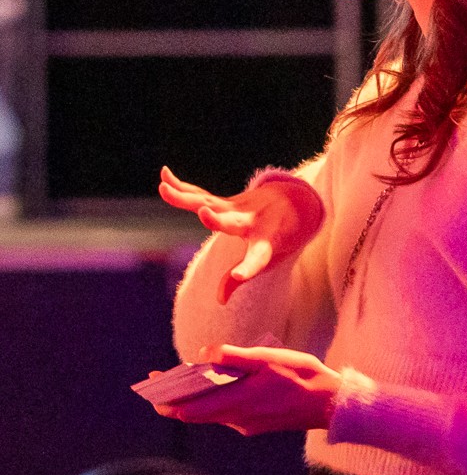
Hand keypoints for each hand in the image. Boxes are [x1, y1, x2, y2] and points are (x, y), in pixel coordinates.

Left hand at [153, 344, 340, 435]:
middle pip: (196, 412)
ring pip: (211, 413)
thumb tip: (204, 353)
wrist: (331, 404)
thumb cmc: (301, 377)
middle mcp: (237, 419)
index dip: (168, 399)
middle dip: (175, 399)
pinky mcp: (256, 423)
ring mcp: (247, 423)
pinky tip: (215, 387)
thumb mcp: (267, 359)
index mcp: (236, 402)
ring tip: (180, 382)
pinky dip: (214, 401)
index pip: (190, 408)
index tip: (152, 388)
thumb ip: (234, 357)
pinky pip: (227, 413)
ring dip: (195, 399)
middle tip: (158, 386)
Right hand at [159, 166, 323, 303]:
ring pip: (209, 202)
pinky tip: (164, 174)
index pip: (257, 258)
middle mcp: (252, 222)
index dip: (247, 268)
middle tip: (204, 213)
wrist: (296, 202)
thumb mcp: (271, 259)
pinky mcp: (228, 200)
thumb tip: (220, 300)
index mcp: (267, 243)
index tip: (237, 276)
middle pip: (231, 223)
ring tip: (162, 188)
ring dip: (185, 197)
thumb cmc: (281, 239)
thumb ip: (244, 275)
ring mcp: (239, 208)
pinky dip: (182, 187)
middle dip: (218, 220)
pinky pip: (202, 195)